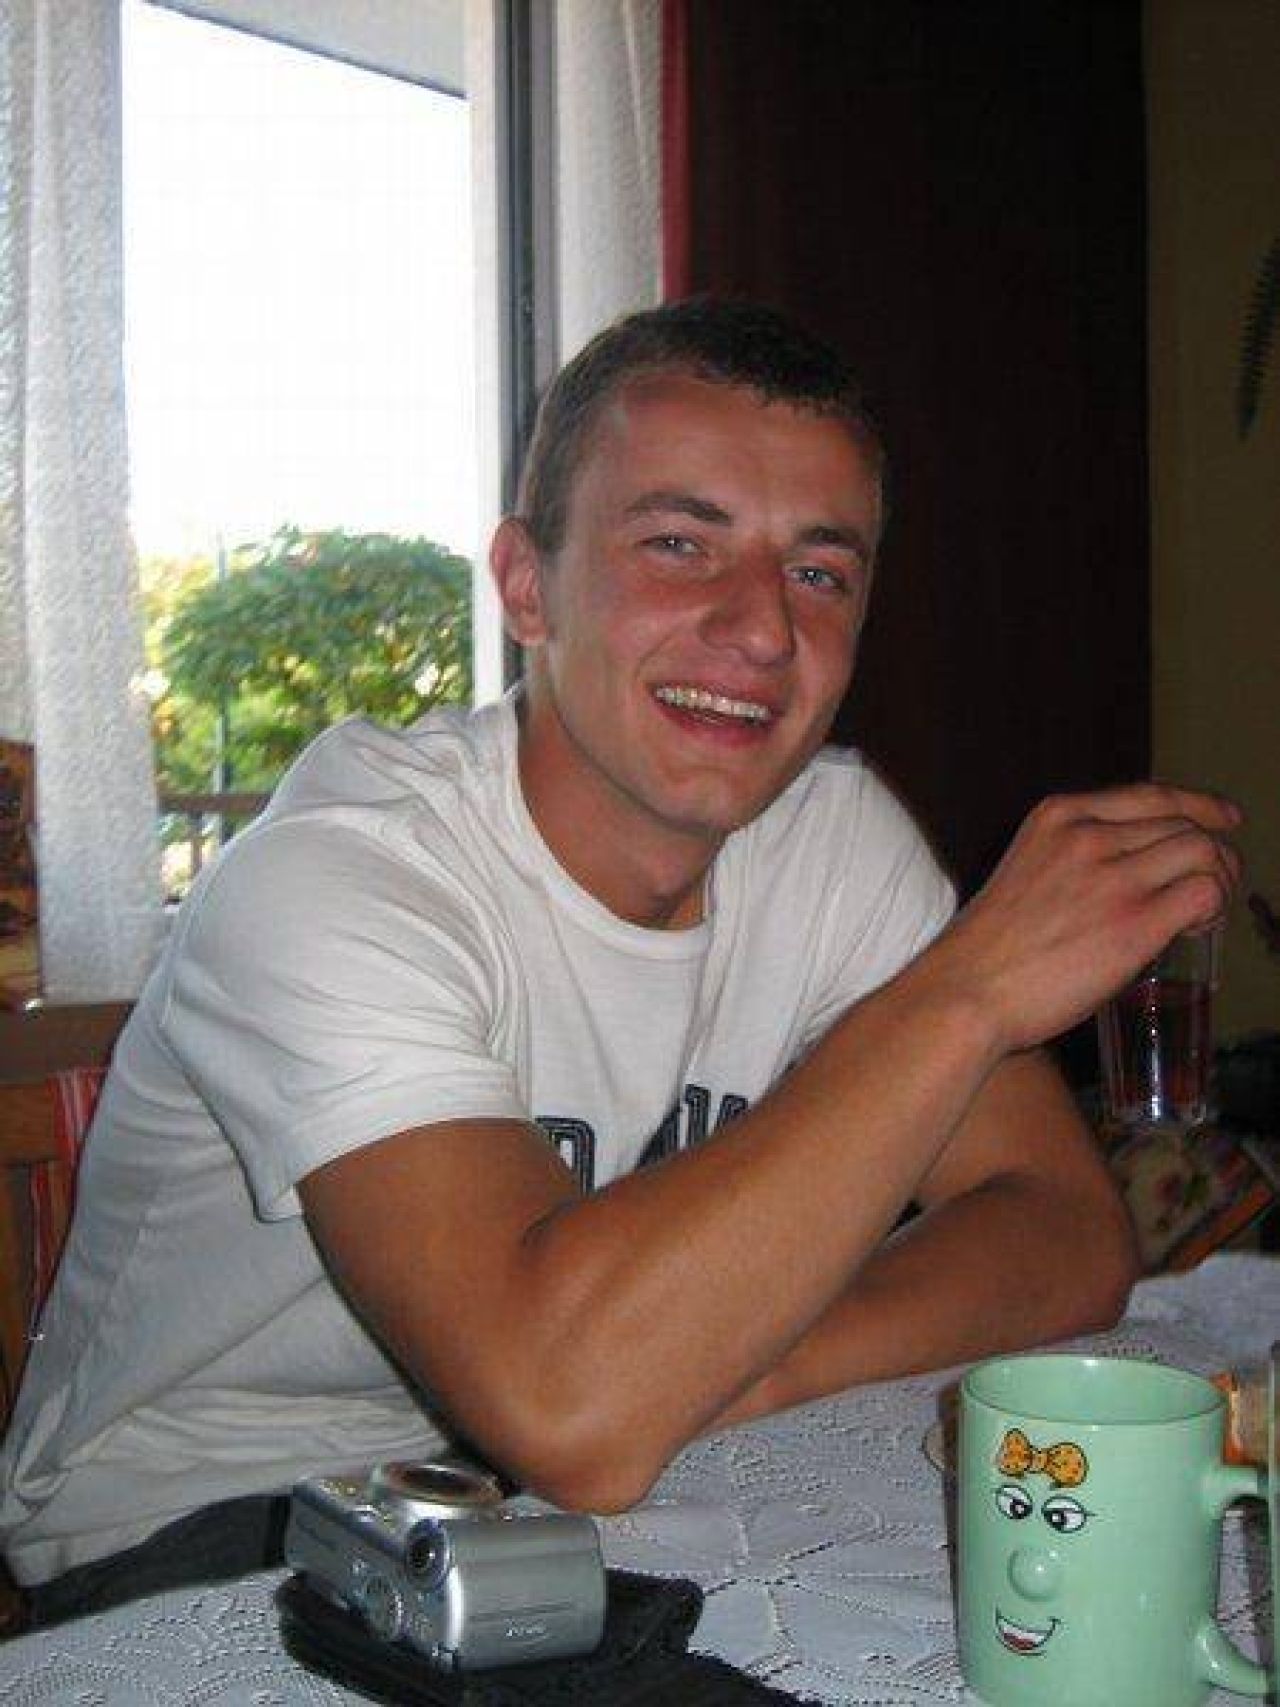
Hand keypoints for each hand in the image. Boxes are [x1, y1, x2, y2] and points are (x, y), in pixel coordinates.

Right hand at [927, 782, 1241, 1054]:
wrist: (965, 990)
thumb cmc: (986, 950)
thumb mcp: (1023, 871)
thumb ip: (1070, 860)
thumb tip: (1127, 878)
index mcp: (1058, 817)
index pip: (1150, 795)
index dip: (1198, 806)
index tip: (1223, 819)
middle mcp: (1088, 836)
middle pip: (1184, 823)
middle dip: (1214, 853)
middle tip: (1216, 887)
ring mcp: (1112, 877)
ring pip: (1203, 852)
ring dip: (1221, 879)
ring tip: (1207, 914)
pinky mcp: (1133, 923)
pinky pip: (1204, 892)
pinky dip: (1214, 908)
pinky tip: (1198, 929)